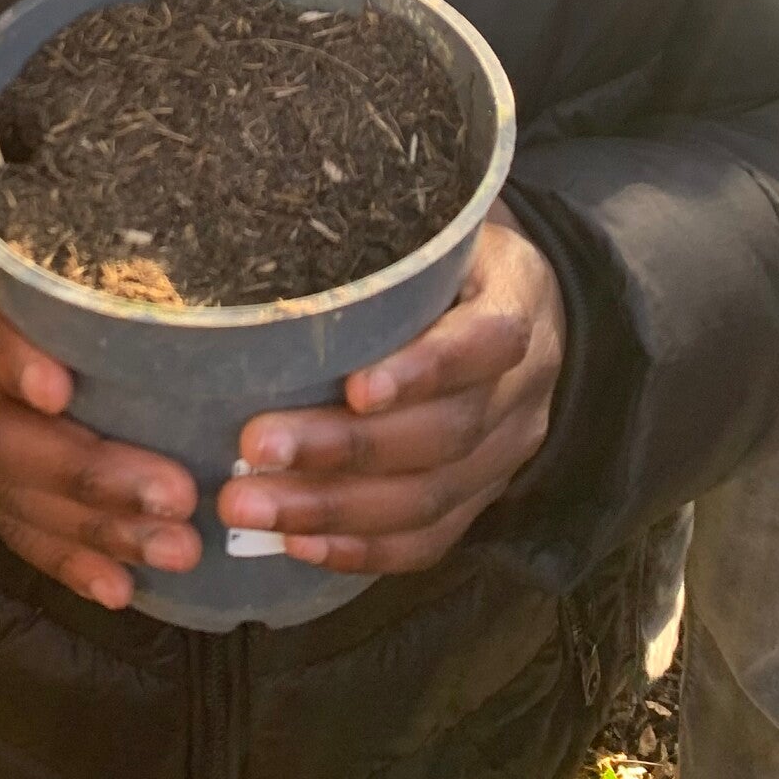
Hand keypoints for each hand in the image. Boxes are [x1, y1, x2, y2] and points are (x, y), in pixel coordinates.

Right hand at [0, 206, 199, 608]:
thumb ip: (50, 219)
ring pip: (23, 499)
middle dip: (94, 475)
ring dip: (100, 531)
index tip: (60, 386)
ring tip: (178, 547)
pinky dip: (69, 565)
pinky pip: (17, 532)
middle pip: (13, 442)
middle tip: (177, 494)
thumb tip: (157, 199)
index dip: (12, 362)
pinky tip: (122, 591)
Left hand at [217, 208, 564, 571]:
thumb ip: (383, 237)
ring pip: (431, 497)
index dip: (423, 370)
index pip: (485, 342)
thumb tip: (275, 229)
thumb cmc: (452, 255)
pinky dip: (363, 550)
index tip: (353, 386)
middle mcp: (520, 388)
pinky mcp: (483, 496)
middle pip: (444, 433)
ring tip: (250, 506)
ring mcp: (506, 452)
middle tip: (256, 448)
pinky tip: (298, 546)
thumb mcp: (435, 228)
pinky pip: (431, 540)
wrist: (527, 305)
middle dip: (344, 450)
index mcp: (516, 303)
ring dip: (334, 510)